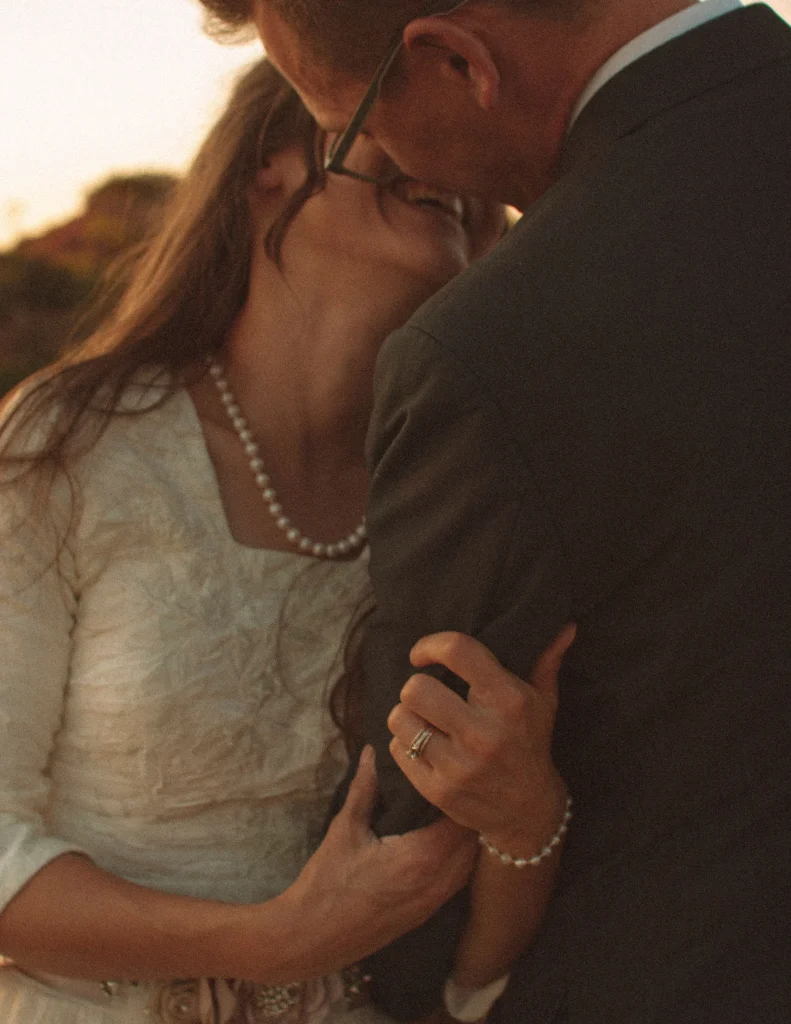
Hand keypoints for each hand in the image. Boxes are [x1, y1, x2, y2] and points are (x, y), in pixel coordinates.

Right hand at [282, 746, 476, 976]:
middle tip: (450, 788)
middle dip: (464, 814)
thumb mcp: (345, 829)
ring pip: (469, 863)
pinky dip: (457, 859)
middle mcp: (436, 883)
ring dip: (464, 838)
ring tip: (448, 812)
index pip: (459, 818)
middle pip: (472, 842)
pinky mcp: (426, 915)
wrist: (311, 939)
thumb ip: (365, 789)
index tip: (447, 775)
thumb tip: (372, 753)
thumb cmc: (326, 884)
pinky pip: (457, 880)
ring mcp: (434, 903)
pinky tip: (441, 843)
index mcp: (420, 858)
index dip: (457, 794)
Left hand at [387, 626, 575, 851]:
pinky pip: (397, 750)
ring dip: (406, 716)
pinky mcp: (438, 790)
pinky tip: (423, 745)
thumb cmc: (531, 744)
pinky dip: (404, 744)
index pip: (457, 651)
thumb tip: (566, 625)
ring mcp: (459, 765)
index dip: (430, 645)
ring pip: (401, 718)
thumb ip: (546, 660)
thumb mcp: (544, 702)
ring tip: (423, 719)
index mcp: (508, 701)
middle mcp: (483, 733)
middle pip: (416, 689)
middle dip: (415, 687)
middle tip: (426, 695)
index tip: (421, 654)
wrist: (528, 812)